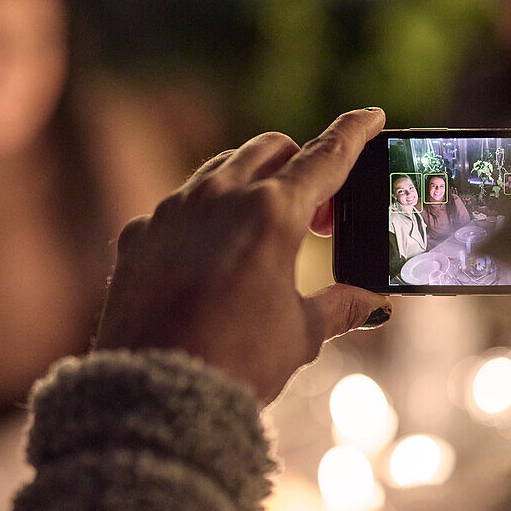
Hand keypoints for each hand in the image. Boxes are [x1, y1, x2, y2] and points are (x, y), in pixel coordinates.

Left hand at [97, 108, 392, 402]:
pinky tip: (210, 259)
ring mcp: (172, 210)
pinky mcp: (139, 233)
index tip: (371, 116)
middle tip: (317, 215)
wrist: (154, 395)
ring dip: (250, 183)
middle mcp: (218, 196)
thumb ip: (338, 306)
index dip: (354, 132)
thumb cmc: (234, 363)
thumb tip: (369, 301)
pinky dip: (203, 219)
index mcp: (271, 212)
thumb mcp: (299, 334)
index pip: (325, 157)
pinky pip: (178, 207)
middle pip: (270, 149)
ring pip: (219, 169)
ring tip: (264, 232)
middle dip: (299, 164)